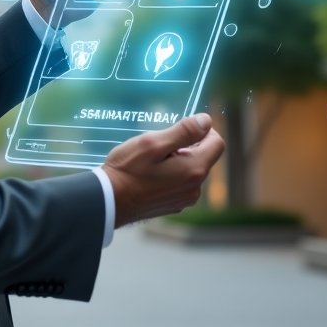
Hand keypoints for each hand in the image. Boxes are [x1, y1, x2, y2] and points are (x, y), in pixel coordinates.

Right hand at [102, 114, 224, 226]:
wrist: (109, 202)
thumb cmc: (128, 170)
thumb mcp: (153, 143)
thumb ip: (184, 131)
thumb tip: (206, 121)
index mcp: (194, 170)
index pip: (217, 143)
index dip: (203, 130)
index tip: (181, 128)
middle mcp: (195, 188)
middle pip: (203, 157)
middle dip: (186, 146)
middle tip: (158, 145)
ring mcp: (185, 199)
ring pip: (191, 170)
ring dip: (178, 160)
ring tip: (151, 161)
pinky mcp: (174, 205)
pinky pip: (181, 183)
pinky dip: (171, 175)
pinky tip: (149, 176)